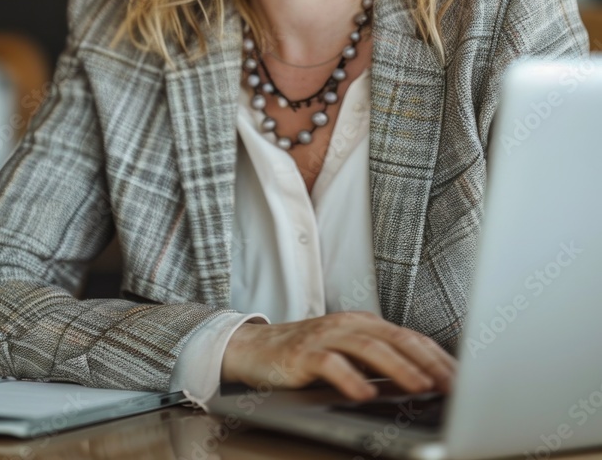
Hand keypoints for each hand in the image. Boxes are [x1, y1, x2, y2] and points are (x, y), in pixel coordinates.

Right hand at [221, 311, 456, 400]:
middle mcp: (348, 324)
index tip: (460, 377)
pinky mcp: (303, 353)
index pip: (408, 336)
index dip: (436, 356)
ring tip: (418, 386)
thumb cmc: (307, 354)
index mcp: (364, 323)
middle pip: (395, 338)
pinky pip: (330, 364)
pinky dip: (351, 378)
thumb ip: (379, 362)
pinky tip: (365, 393)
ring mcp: (326, 336)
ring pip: (369, 348)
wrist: (256, 348)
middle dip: (427, 361)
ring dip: (398, 368)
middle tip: (451, 383)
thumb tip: (422, 381)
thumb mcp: (348, 353)